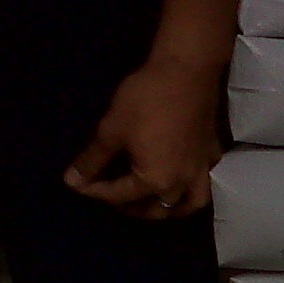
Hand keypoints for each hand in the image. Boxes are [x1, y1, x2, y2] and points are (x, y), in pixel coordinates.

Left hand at [63, 55, 223, 218]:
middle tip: (114, 198)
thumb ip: (92, 160)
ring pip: (188, 204)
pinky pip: (204, 179)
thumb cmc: (145, 101)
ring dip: (171, 209)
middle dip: (133, 208)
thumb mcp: (111, 130)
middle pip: (156, 210)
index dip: (94, 191)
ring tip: (157, 203)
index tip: (76, 185)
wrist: (186, 73)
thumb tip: (72, 180)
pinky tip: (183, 175)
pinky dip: (192, 185)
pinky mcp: (211, 153)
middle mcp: (180, 185)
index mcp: (154, 182)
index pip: (119, 195)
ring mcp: (200, 171)